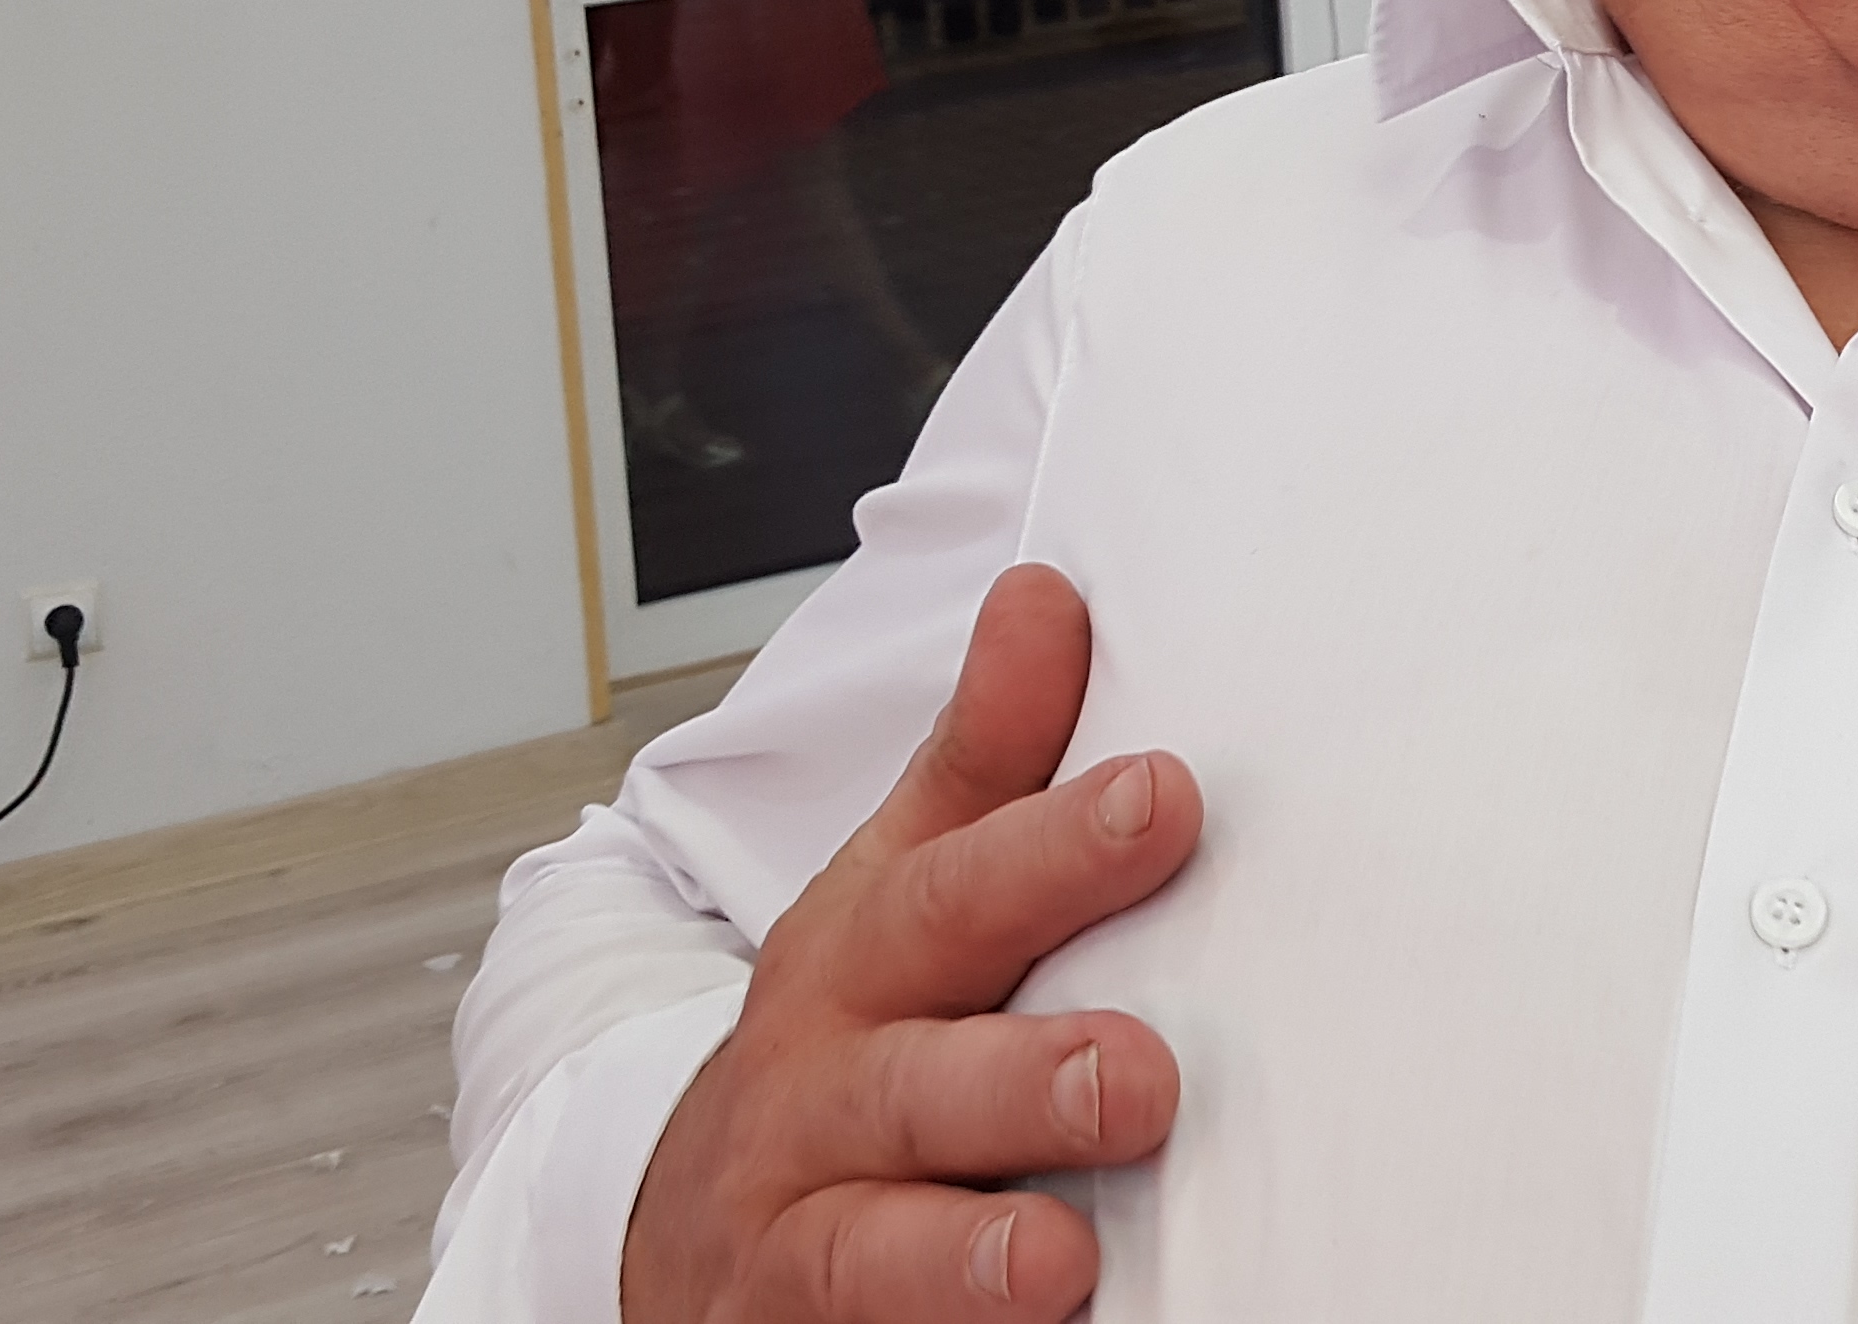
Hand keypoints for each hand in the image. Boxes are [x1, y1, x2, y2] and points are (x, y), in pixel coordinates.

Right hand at [624, 567, 1196, 1322]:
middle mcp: (820, 1098)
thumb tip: (1048, 600)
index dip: (1053, 846)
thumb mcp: (895, 887)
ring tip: (1058, 1258)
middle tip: (1139, 1073)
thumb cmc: (848, 1034)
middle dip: (1020, 1079)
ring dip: (963, 1258)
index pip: (954, 891)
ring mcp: (806, 1239)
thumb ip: (986, 761)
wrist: (695, 1227)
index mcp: (857, 961)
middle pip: (916, 1084)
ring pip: (874, 1254)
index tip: (1163, 797)